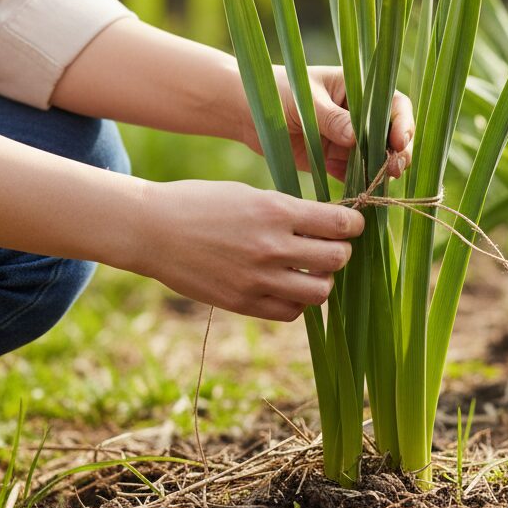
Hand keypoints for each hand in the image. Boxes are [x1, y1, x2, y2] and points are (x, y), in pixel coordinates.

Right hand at [140, 179, 365, 321]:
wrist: (154, 230)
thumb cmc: (203, 203)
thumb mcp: (251, 195)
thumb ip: (289, 211)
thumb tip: (329, 224)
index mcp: (276, 211)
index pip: (338, 224)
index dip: (353, 224)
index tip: (352, 224)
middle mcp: (271, 247)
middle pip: (336, 259)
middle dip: (342, 252)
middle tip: (332, 246)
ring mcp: (257, 279)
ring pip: (320, 291)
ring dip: (323, 279)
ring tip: (312, 269)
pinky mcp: (243, 303)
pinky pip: (291, 313)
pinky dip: (299, 302)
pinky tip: (290, 286)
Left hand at [271, 65, 414, 181]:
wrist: (246, 110)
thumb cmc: (278, 91)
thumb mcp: (307, 101)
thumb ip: (331, 118)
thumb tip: (356, 137)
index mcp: (357, 89)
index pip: (393, 103)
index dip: (402, 122)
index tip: (398, 141)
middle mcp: (358, 114)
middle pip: (391, 133)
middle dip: (398, 151)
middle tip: (395, 168)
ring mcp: (348, 138)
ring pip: (377, 156)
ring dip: (383, 169)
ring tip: (383, 181)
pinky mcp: (334, 160)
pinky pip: (355, 174)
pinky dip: (362, 183)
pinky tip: (365, 192)